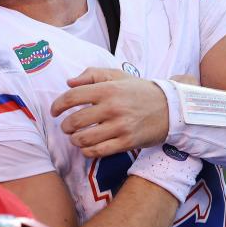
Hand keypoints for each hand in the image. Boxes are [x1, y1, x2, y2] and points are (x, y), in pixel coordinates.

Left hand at [51, 67, 169, 158]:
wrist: (170, 108)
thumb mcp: (118, 76)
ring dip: (75, 140)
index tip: (54, 111)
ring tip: (76, 138)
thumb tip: (69, 83)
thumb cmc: (140, 91)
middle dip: (65, 126)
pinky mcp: (126, 142)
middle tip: (66, 127)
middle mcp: (112, 107)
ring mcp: (120, 126)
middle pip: (75, 121)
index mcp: (108, 89)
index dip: (58, 105)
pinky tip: (87, 148)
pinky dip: (87, 151)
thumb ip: (92, 75)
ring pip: (84, 139)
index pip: (72, 97)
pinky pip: (98, 151)